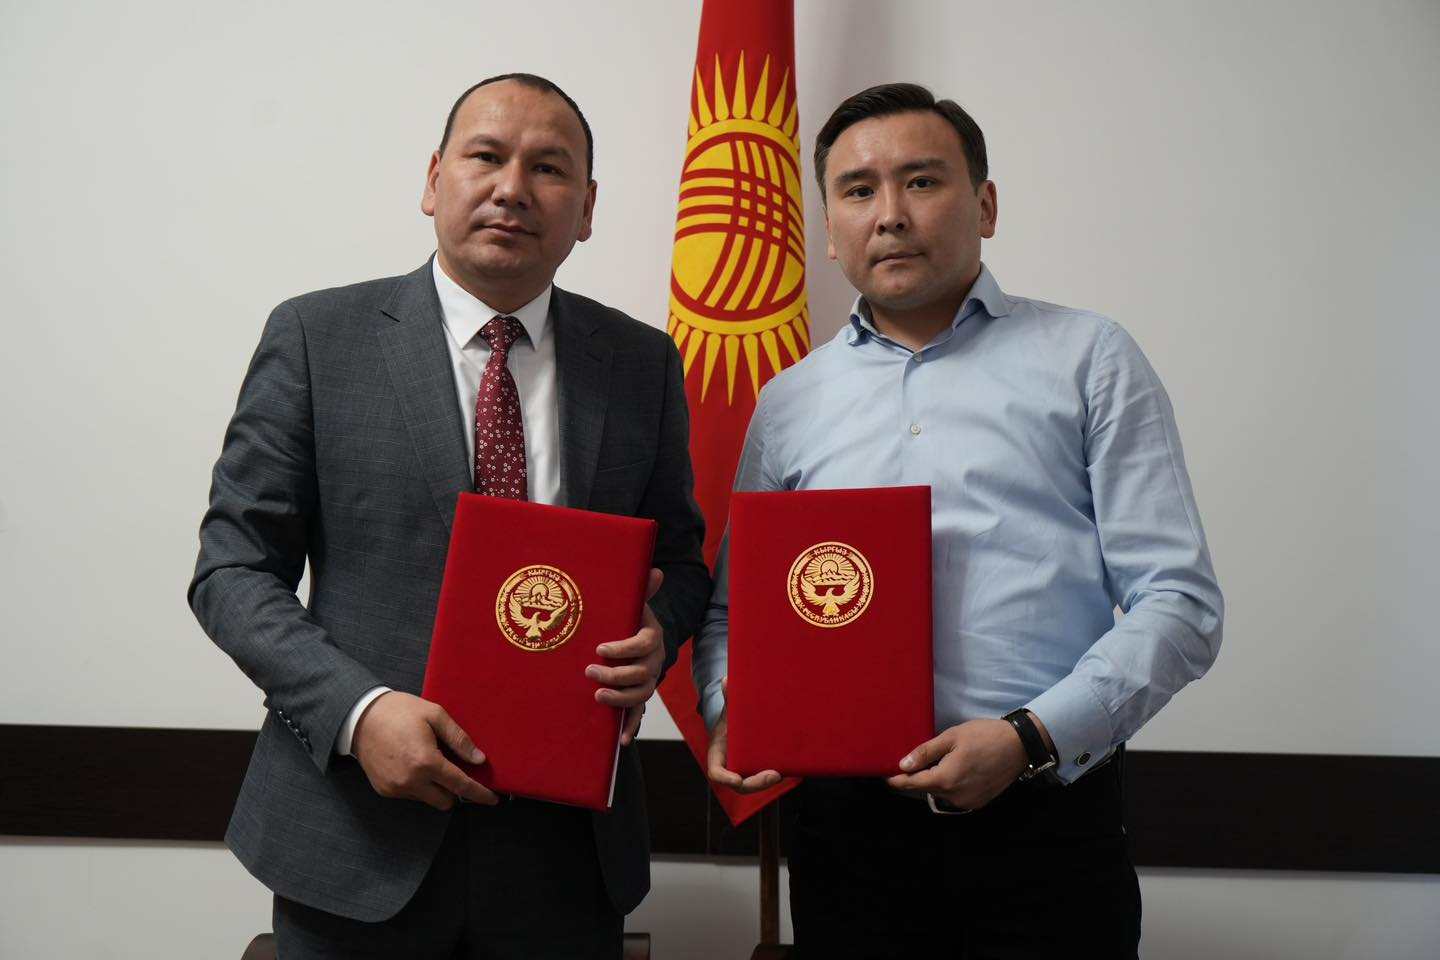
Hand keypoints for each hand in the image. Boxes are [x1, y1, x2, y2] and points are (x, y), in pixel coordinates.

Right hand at [351, 691, 498, 808]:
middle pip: (445, 801)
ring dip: (435, 788)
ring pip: (428, 799)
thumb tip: (479, 759)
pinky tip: (413, 764)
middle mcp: (411, 781)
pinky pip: (410, 795)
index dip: (479, 794)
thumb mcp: (434, 715)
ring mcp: (396, 788)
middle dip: (455, 791)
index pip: (460, 786)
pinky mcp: (384, 790)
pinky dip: (417, 785)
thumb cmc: (399, 711)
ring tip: (429, 762)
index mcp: (426, 762)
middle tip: (456, 772)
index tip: (492, 799)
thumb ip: (459, 739)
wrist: (360, 716)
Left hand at [586, 568, 665, 745]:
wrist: (640, 641)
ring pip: (641, 695)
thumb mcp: (635, 604)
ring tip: (598, 695)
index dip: (623, 648)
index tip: (600, 648)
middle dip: (616, 675)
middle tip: (590, 672)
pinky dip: (631, 727)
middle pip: (641, 673)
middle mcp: (654, 662)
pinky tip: (621, 740)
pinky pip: (638, 715)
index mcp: (652, 638)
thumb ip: (643, 589)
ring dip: (620, 699)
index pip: (644, 644)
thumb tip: (655, 570)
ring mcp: (648, 681)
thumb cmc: (631, 620)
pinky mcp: (639, 697)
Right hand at [706, 677, 781, 793]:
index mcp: (719, 756)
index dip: (726, 778)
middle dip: (756, 783)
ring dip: (767, 782)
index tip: (737, 779)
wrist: (739, 727)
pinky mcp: (758, 770)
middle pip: (741, 784)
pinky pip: (764, 777)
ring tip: (782, 772)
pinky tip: (789, 769)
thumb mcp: (729, 710)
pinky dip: (774, 775)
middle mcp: (731, 768)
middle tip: (774, 775)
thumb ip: (729, 698)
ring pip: (755, 783)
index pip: (717, 773)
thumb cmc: (731, 720)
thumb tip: (727, 681)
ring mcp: (745, 771)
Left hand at [885, 718, 1028, 810]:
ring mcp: (968, 802)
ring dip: (932, 783)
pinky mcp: (978, 802)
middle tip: (907, 764)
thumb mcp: (951, 737)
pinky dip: (948, 787)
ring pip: (940, 794)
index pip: (912, 784)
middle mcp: (956, 796)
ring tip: (931, 765)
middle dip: (915, 779)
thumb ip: (925, 752)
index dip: (896, 780)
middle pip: (925, 790)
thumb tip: (902, 764)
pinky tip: (950, 771)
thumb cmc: (984, 736)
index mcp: (946, 779)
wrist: (1019, 745)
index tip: (885, 775)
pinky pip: (954, 797)